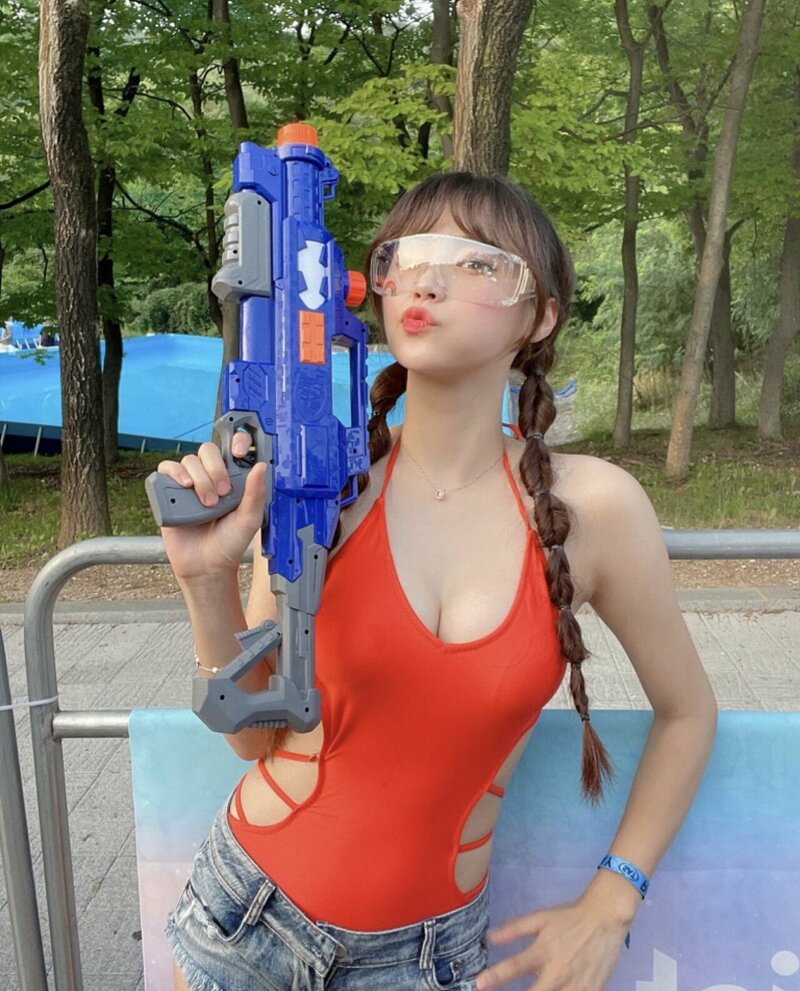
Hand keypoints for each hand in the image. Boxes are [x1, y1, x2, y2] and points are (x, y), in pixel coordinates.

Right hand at [154, 434, 265, 582]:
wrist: (206, 565)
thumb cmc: (229, 542)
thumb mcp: (249, 519)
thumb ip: (255, 493)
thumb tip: (261, 466)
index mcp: (233, 478)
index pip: (233, 447)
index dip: (237, 442)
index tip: (239, 452)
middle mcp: (210, 476)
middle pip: (208, 451)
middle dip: (215, 469)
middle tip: (222, 493)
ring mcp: (189, 483)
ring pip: (189, 460)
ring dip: (198, 478)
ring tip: (206, 503)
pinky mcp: (169, 492)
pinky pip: (166, 469)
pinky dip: (174, 473)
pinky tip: (184, 487)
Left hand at [475, 897, 628, 990]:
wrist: (605, 919)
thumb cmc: (569, 918)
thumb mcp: (540, 918)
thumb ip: (515, 929)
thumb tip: (490, 937)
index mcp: (542, 953)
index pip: (513, 968)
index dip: (494, 978)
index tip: (478, 985)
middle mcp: (557, 974)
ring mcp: (576, 987)